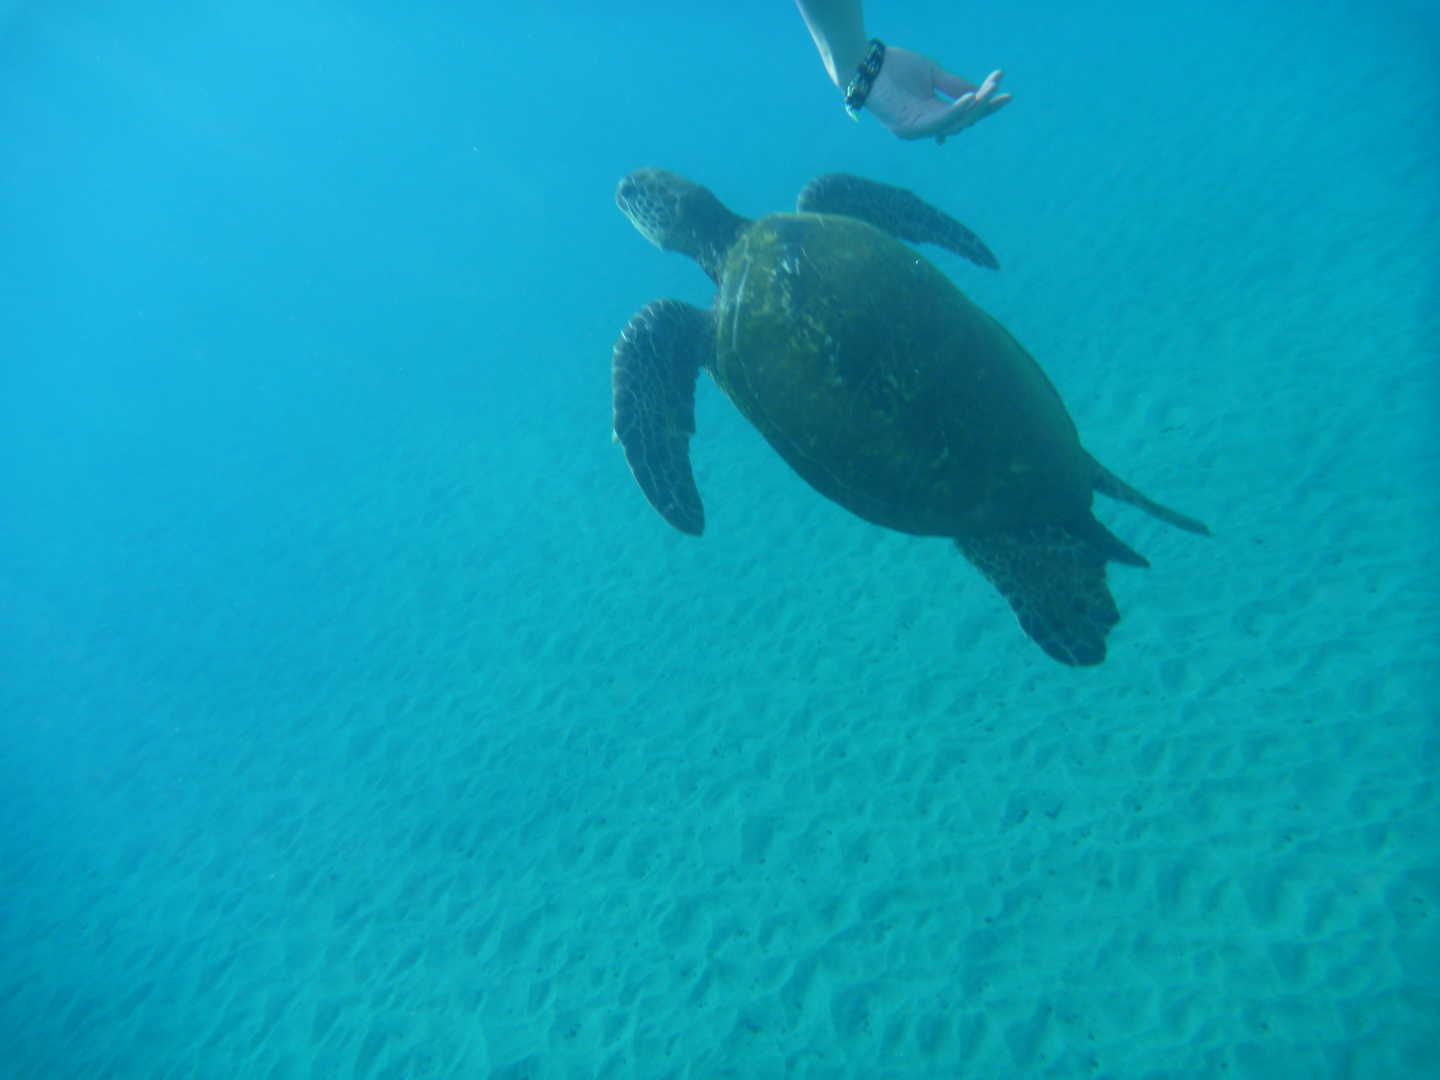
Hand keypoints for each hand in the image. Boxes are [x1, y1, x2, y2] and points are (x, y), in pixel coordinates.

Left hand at [864, 50, 1010, 143]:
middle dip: (984, 105)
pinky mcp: (907, 128)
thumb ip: (953, 84)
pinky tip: (969, 98)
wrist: (869, 65)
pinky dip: (954, 111)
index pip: (964, 113)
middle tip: (1000, 89)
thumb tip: (978, 92)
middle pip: (963, 121)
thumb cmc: (897, 67)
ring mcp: (917, 129)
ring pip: (953, 123)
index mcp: (933, 112)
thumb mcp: (932, 74)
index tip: (1006, 93)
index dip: (986, 104)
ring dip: (974, 107)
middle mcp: (927, 124)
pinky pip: (937, 122)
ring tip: (989, 90)